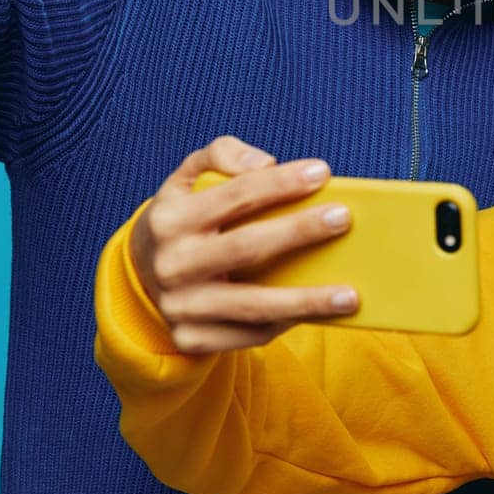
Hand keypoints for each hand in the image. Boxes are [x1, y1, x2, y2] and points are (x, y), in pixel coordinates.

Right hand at [131, 136, 358, 355]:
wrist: (143, 273)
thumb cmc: (184, 215)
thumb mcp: (189, 176)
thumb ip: (222, 154)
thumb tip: (266, 164)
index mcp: (171, 218)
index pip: (234, 195)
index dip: (280, 183)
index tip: (322, 172)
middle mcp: (172, 264)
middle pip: (246, 247)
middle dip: (298, 232)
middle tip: (343, 219)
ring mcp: (180, 306)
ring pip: (252, 304)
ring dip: (306, 301)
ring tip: (350, 295)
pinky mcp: (191, 338)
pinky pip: (248, 334)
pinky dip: (287, 323)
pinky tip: (318, 313)